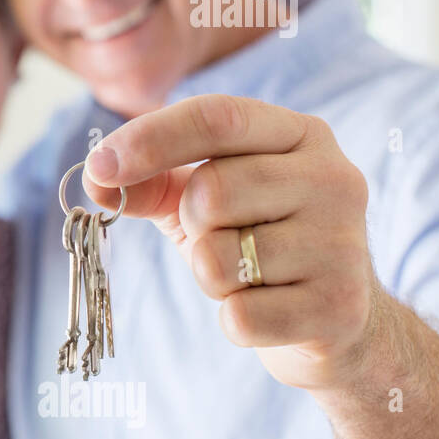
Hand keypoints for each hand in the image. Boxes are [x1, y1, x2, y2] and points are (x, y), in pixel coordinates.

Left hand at [83, 94, 379, 390]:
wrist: (336, 321)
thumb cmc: (256, 242)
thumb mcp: (203, 199)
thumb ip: (151, 180)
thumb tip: (96, 177)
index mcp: (301, 135)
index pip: (217, 117)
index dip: (149, 139)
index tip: (100, 167)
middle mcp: (334, 179)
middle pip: (212, 192)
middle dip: (192, 224)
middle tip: (219, 238)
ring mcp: (343, 244)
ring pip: (218, 260)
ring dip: (211, 278)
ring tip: (247, 277)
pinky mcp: (338, 308)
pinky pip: (239, 317)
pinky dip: (233, 321)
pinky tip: (266, 312)